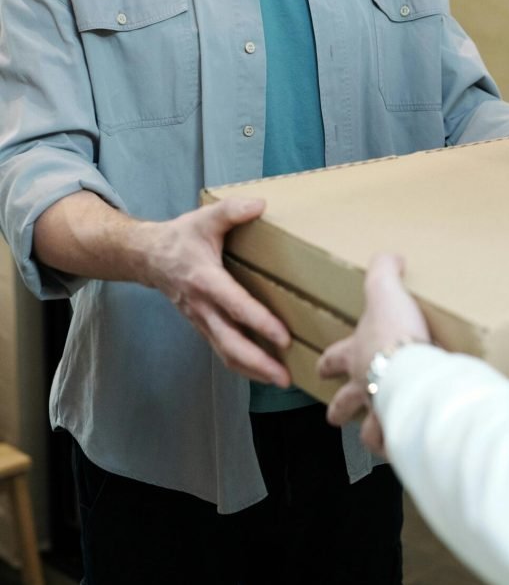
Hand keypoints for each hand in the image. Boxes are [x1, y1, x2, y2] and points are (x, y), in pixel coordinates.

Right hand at [138, 198, 291, 386]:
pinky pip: (223, 350)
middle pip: (230, 342)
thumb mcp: (204, 217)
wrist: (147, 257)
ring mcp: (201, 320)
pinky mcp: (203, 327)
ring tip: (281, 380)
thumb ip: (232, 210)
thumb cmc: (182, 237)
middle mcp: (202, 306)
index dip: (258, 322)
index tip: (283, 337)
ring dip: (253, 370)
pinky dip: (243, 365)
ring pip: (226, 353)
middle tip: (285, 377)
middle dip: (258, 362)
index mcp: (205, 279)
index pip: (235, 305)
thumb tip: (260, 205)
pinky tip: (264, 372)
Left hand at [319, 254, 430, 453]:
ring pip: (369, 431)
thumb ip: (384, 271)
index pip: (332, 358)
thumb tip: (388, 256)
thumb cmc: (395, 333)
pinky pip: (401, 444)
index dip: (327, 362)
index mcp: (355, 355)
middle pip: (343, 404)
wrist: (413, 369)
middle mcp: (363, 386)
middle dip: (339, 410)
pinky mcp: (403, 429)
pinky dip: (404, 448)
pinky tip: (412, 450)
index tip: (321, 368)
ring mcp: (381, 411)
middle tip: (336, 417)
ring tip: (380, 440)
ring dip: (372, 435)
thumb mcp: (386, 292)